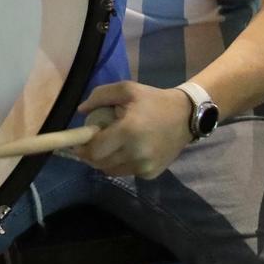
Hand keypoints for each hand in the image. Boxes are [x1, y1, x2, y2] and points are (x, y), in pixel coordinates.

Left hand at [76, 82, 192, 178]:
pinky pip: (127, 172)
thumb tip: (81, 111)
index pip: (95, 150)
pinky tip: (130, 150)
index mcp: (128, 131)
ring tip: (113, 144)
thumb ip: (100, 96)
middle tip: (93, 142)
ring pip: (111, 170)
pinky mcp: (151, 174)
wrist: (186, 116)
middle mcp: (136, 153)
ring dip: (106, 160)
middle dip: (91, 154)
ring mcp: (145, 167)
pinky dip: (122, 163)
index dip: (82, 148)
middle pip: (99, 163)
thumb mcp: (127, 89)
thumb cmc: (153, 101)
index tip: (77, 143)